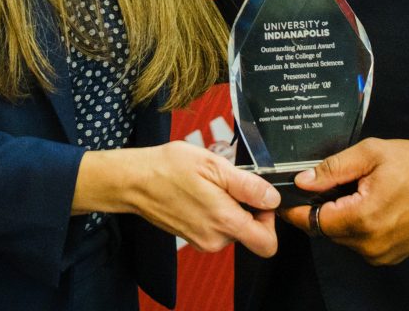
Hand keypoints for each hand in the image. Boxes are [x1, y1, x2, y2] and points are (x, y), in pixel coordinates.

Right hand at [76, 141, 279, 256]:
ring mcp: (202, 240)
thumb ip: (247, 185)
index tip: (258, 196)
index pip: (267, 242)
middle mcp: (215, 239)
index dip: (270, 218)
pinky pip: (216, 226)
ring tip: (209, 182)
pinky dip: (214, 208)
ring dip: (228, 204)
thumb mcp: (213, 166)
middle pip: (250, 231)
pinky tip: (200, 190)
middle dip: (246, 204)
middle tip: (227, 180)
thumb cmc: (169, 168)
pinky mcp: (193, 237)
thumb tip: (272, 198)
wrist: (135, 180)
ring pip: (233, 226)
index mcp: (224, 222)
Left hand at [278, 138, 408, 264]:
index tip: (283, 200)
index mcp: (364, 218)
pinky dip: (356, 224)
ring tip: (355, 188)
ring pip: (344, 236)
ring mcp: (383, 254)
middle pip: (328, 230)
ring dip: (340, 216)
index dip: (296, 211)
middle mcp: (371, 245)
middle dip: (321, 208)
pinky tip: (367, 201)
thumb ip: (333, 168)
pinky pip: (361, 242)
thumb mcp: (371, 154)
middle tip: (326, 181)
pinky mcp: (391, 255)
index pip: (315, 222)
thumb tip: (303, 181)